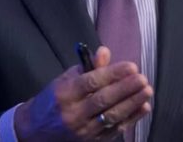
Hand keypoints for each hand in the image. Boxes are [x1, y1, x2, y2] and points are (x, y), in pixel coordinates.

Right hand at [14, 46, 152, 140]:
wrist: (34, 131)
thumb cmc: (53, 100)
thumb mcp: (64, 80)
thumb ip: (87, 67)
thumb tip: (105, 51)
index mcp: (64, 93)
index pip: (91, 82)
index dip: (113, 74)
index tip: (131, 66)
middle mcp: (73, 113)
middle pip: (103, 100)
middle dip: (125, 89)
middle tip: (142, 78)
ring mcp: (83, 131)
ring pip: (111, 116)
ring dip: (132, 103)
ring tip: (147, 91)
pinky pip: (115, 130)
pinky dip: (131, 119)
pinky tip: (143, 107)